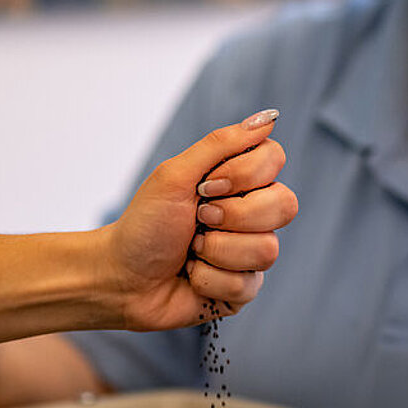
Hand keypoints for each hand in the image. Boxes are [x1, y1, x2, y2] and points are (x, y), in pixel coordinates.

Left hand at [101, 108, 297, 330]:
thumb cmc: (145, 224)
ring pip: (267, 250)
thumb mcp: (176, 174)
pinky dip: (208, 279)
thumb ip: (221, 143)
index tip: (206, 186)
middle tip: (198, 219)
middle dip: (231, 216)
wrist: (121, 278)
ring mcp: (251, 253)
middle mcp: (253, 214)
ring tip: (191, 251)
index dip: (244, 174)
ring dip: (215, 251)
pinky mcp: (245, 289)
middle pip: (285, 205)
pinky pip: (247, 284)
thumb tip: (269, 118)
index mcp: (238, 181)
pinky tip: (193, 276)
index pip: (275, 159)